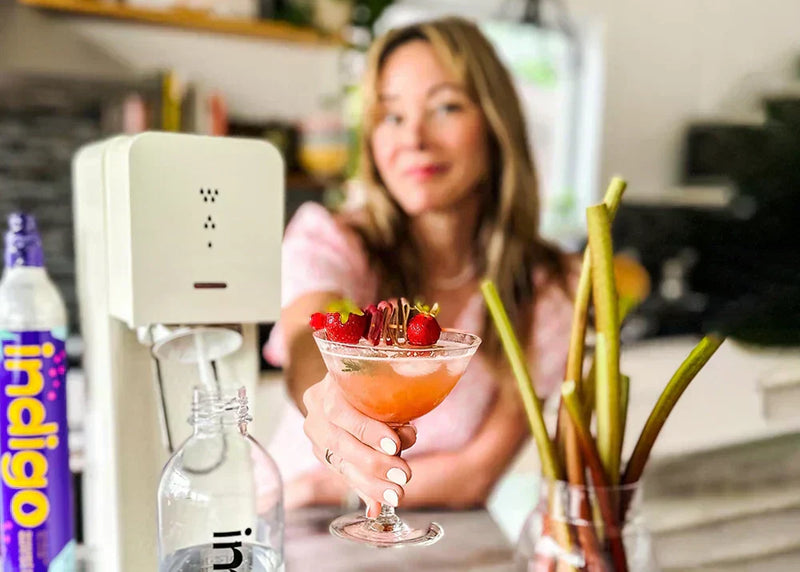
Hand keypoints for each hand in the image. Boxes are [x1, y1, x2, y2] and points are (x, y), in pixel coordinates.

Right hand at [302, 374, 416, 516]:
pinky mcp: (319, 451)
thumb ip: (393, 409)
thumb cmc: (373, 382)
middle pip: (339, 442)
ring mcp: (314, 431)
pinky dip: (362, 490)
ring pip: (339, 463)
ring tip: (396, 494)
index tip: (394, 446)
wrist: (346, 383)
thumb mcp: (381, 386)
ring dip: (370, 483)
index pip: (341, 412)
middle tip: (403, 475)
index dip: (367, 431)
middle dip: (374, 463)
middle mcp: (315, 409)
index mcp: (328, 386)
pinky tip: (377, 505)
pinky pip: (341, 474)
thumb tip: (408, 434)